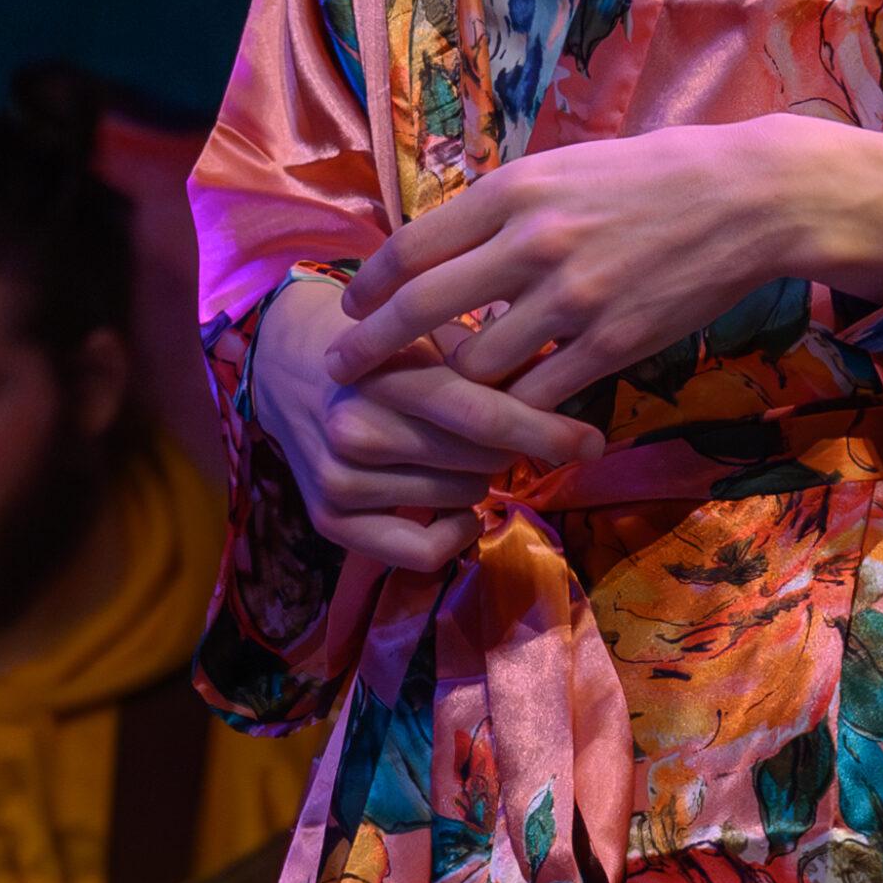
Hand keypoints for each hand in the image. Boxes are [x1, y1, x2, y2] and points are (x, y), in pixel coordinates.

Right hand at [251, 275, 603, 570]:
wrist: (289, 363)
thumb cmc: (382, 342)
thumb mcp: (433, 331)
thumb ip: (489, 354)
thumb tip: (567, 373)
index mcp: (386, 370)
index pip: (479, 412)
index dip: (545, 430)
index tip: (594, 441)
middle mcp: (356, 427)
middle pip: (477, 459)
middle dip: (514, 447)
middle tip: (511, 431)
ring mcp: (339, 477)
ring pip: (459, 499)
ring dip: (482, 480)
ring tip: (465, 453)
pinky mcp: (329, 519)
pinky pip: (420, 551)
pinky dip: (454, 535)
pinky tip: (457, 509)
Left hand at [330, 116, 882, 410]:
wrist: (746, 198)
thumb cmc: (654, 174)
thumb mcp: (566, 167)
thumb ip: (506, 207)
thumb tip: (444, 244)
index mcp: (515, 190)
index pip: (412, 247)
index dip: (368, 287)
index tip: (350, 310)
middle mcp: (531, 242)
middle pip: (420, 310)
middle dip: (370, 348)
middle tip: (344, 371)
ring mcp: (571, 298)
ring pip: (476, 367)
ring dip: (452, 393)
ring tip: (437, 406)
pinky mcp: (611, 343)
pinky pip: (539, 399)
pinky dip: (515, 419)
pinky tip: (506, 425)